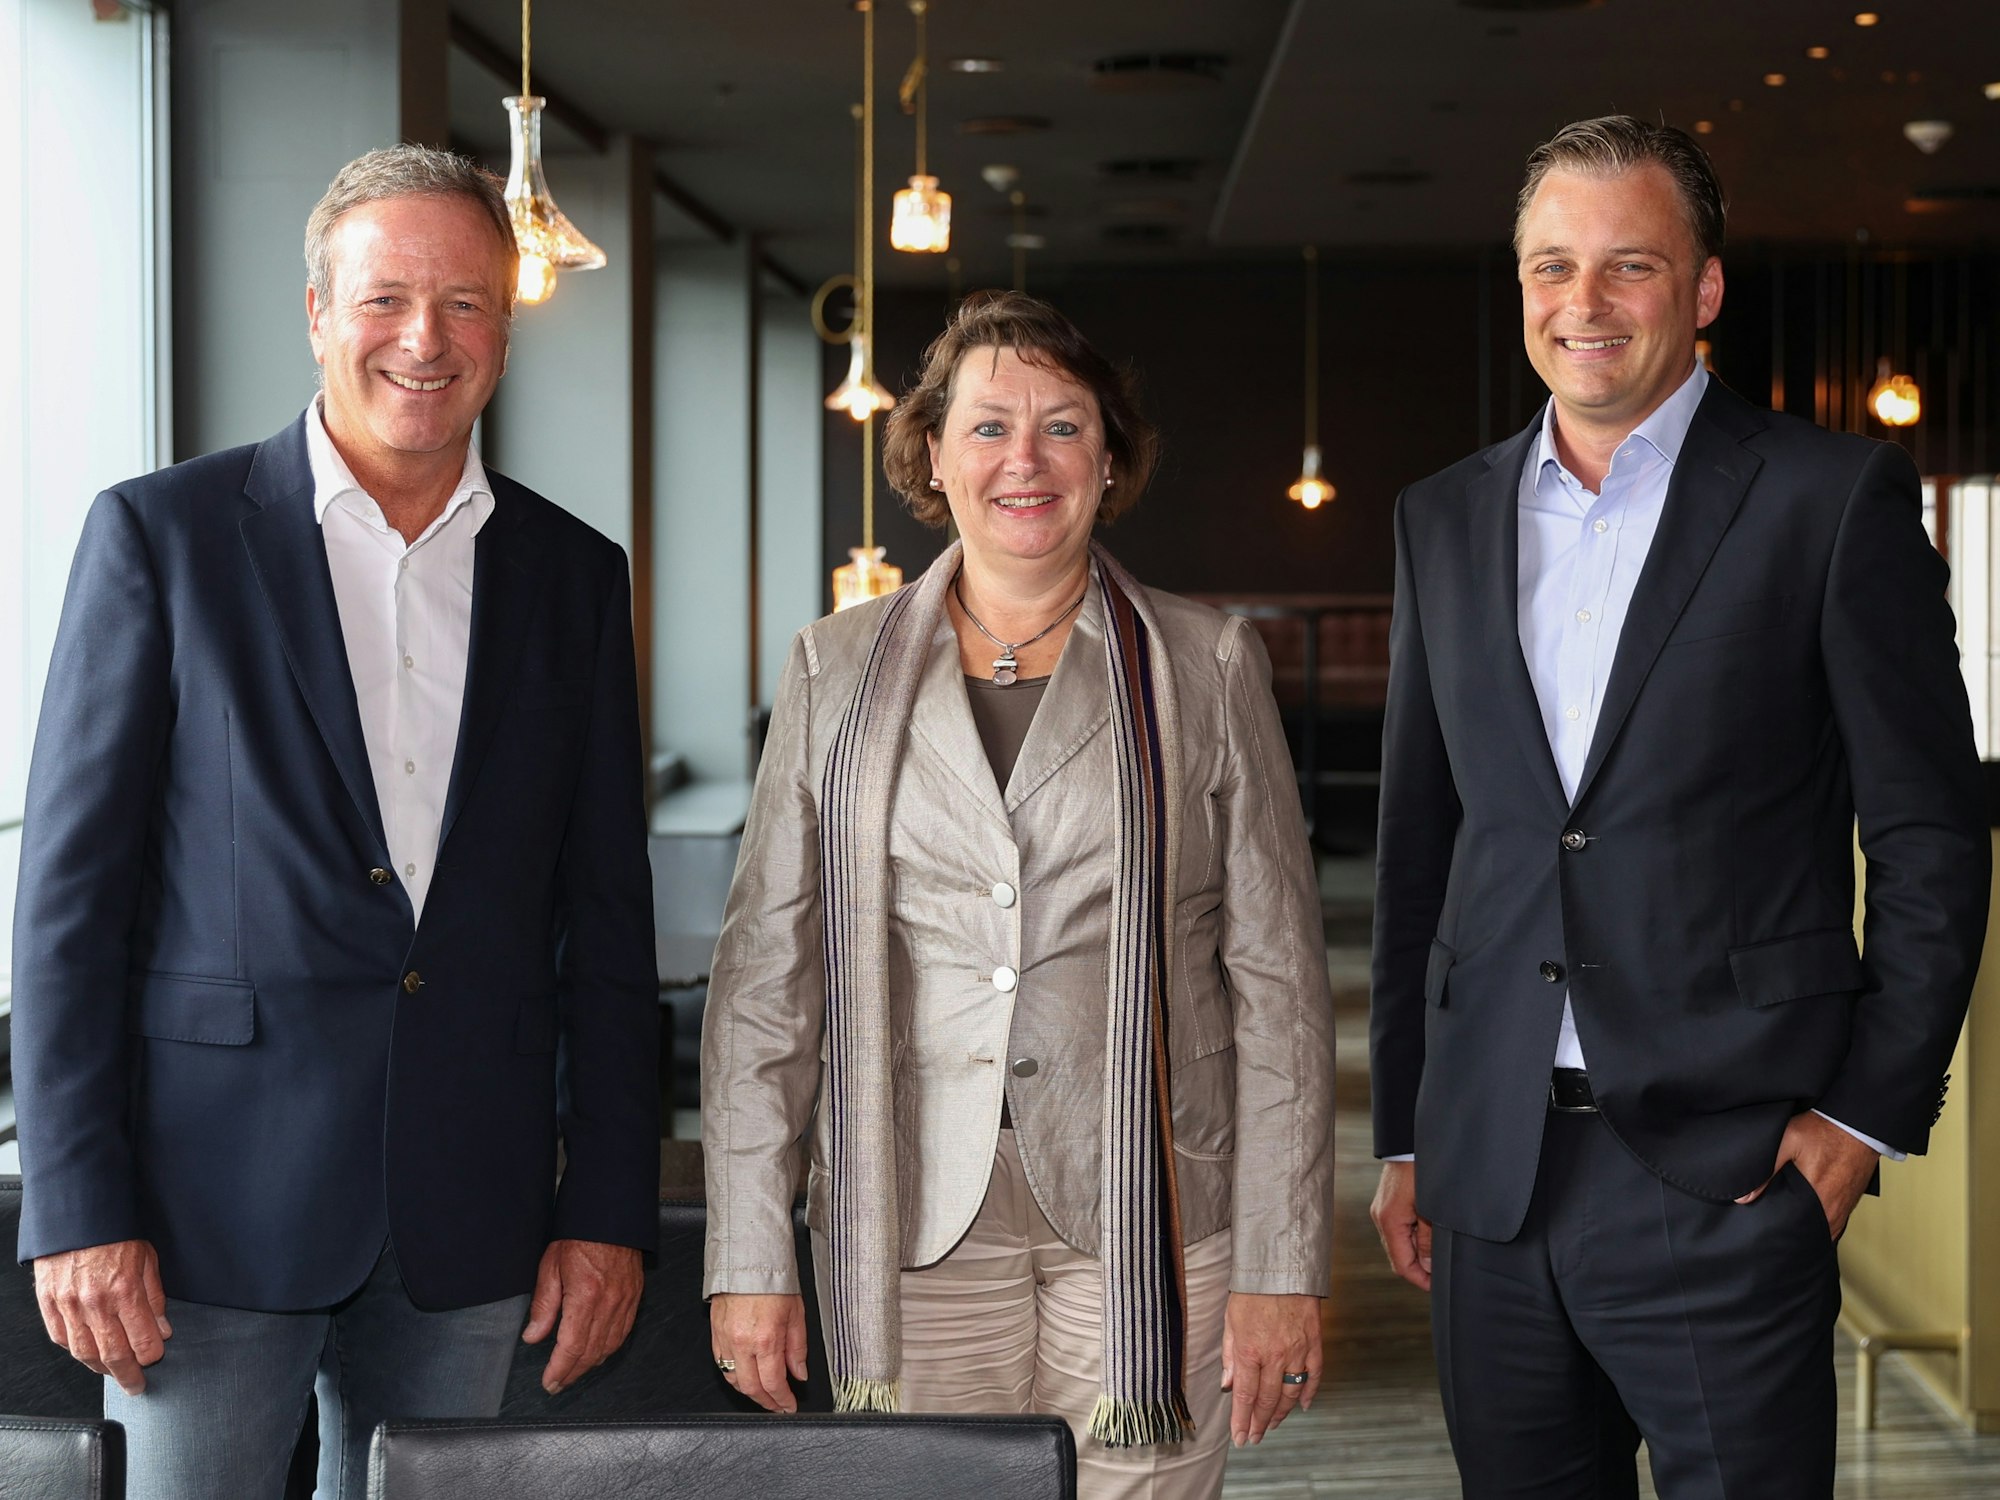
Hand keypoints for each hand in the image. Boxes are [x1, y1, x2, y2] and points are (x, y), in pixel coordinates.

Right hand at [33, 1240, 172, 1394]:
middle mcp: (96, 1303)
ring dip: (101, 1369)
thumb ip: (155, 1297)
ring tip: (113, 1373)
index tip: (156, 1359)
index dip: (152, 1355)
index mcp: (125, 1291)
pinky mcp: (48, 1304)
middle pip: (114, 1355)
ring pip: (85, 1353)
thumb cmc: (115, 1235)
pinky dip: (76, 1350)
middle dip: (129, 1375)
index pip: (144, 1340)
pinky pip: (61, 1339)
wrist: (75, 1216)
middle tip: (136, 1385)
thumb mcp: (147, 1259)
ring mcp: (68, 1306)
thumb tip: (163, 1329)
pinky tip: (88, 1353)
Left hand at [521, 1239, 644, 1393]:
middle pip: (591, 1352)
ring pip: (610, 1346)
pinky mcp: (635, 1297)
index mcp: (585, 1296)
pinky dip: (609, 1349)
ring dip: (590, 1365)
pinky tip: (598, 1354)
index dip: (559, 1370)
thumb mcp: (550, 1267)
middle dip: (573, 1373)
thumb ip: (543, 1305)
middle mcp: (609, 1303)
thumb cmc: (579, 1237)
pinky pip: (624, 1332)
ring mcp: (626, 1301)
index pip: (571, 1347)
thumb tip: (533, 1337)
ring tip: (574, 1373)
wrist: (611, 1217)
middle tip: (557, 1384)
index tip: (549, 1383)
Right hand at [710, 1293, 808, 1413]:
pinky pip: (721, 1364)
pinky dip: (734, 1375)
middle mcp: (743, 1343)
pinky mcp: (715, 1334)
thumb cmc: (773, 1283)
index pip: (773, 1383)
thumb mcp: (797, 1314)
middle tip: (777, 1405)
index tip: (789, 1406)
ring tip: (763, 1393)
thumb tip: (799, 1373)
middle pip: (751, 1388)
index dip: (782, 1400)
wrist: (748, 1262)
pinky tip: (745, 1375)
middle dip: (766, 1402)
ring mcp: (726, 1340)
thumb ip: (798, 1348)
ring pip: (733, 1379)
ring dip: (749, 1391)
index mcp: (766, 1339)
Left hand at [1220, 1292, 1321, 1446]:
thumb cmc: (1252, 1291)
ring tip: (1272, 1424)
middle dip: (1260, 1423)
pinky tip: (1303, 1406)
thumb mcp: (1230, 1321)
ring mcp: (1297, 1351)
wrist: (1280, 1266)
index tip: (1240, 1437)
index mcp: (1249, 1350)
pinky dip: (1309, 1393)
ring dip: (1281, 1413)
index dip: (1242, 1421)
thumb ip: (1230, 1356)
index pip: (1245, 1396)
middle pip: (1267, 1400)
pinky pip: (1314, 1375)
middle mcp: (1274, 1355)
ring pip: (1291, 1393)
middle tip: (1255, 1436)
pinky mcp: (1314, 1343)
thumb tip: (1228, 1385)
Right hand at [1369, 1160, 1432, 1291]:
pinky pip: (1398, 1228)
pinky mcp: (1387, 1202)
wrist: (1410, 1141)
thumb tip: (1428, 1267)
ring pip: (1398, 1243)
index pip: (1401, 1265)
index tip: (1438, 1286)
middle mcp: (1381, 1217)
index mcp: (1390, 1221)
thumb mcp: (1432, 1209)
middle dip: (1419, 1268)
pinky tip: (1429, 1232)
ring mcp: (1382, 1209)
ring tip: (1439, 1251)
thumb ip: (1429, 1240)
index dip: (1420, 1280)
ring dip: (1416, 1251)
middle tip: (1442, 1272)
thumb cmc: (1424, 1171)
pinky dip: (1412, 1236)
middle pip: (1398, 1256)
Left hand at [1735, 1111, 1878, 1238]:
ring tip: (1786, 1219)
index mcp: (1817, 1198)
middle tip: (1772, 1222)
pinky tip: (1805, 1214)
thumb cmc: (1823, 1131)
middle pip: (1806, 1231)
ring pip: (1819, 1229)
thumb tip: (1744, 1197)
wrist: (1857, 1124)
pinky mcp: (1849, 1203)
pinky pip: (1831, 1222)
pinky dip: (1818, 1221)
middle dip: (1788, 1229)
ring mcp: (1844, 1208)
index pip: (1792, 1229)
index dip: (1776, 1228)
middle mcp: (1832, 1210)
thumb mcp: (1789, 1141)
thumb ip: (1767, 1169)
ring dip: (1804, 1226)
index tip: (1762, 1226)